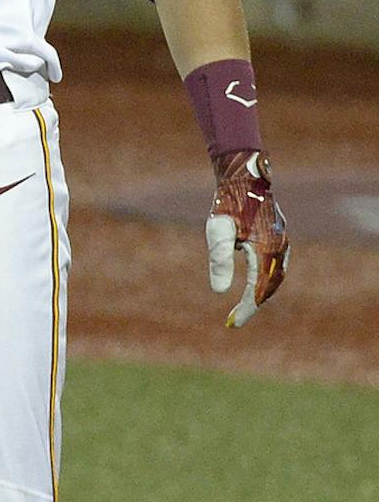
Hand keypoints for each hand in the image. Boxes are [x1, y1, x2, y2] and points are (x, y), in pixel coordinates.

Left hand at [205, 150, 287, 327]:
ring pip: (276, 277)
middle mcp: (279, 249)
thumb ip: (219, 260)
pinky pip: (277, 266)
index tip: (232, 324)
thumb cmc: (227, 203)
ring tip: (245, 307)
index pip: (258, 290)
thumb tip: (220, 292)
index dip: (246, 309)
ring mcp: (283, 242)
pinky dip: (267, 279)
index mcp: (266, 250)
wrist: (245, 177)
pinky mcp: (280, 236)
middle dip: (253, 305)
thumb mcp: (218, 231)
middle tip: (235, 319)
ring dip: (262, 293)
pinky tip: (256, 284)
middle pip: (270, 287)